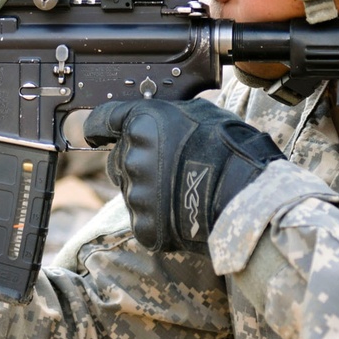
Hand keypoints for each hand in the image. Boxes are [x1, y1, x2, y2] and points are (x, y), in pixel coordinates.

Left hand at [84, 98, 284, 252]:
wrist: (244, 198)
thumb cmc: (230, 149)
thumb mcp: (201, 112)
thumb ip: (169, 115)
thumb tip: (161, 117)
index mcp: (141, 124)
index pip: (103, 120)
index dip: (98, 126)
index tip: (94, 132)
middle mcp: (131, 158)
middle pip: (119, 159)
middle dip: (136, 162)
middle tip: (168, 167)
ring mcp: (135, 194)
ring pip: (132, 190)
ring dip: (150, 190)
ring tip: (184, 190)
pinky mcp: (144, 226)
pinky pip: (145, 219)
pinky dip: (160, 217)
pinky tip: (184, 211)